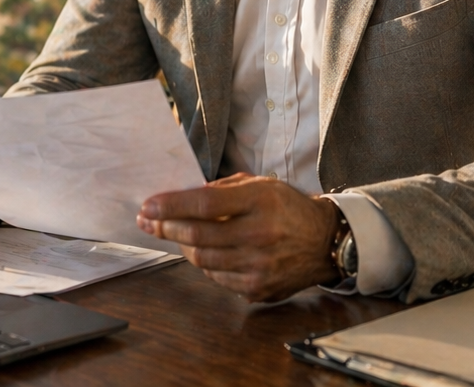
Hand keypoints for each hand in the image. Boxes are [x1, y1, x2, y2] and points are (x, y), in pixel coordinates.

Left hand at [136, 173, 339, 301]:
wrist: (325, 242)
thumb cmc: (288, 208)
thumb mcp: (260, 185)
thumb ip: (223, 189)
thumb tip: (184, 197)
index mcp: (260, 202)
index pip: (204, 204)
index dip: (171, 206)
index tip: (148, 205)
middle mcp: (259, 235)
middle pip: (197, 235)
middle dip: (165, 226)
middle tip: (148, 220)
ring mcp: (259, 267)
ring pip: (202, 259)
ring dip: (182, 244)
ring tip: (174, 233)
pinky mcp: (258, 289)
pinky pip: (217, 277)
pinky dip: (205, 263)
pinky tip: (204, 250)